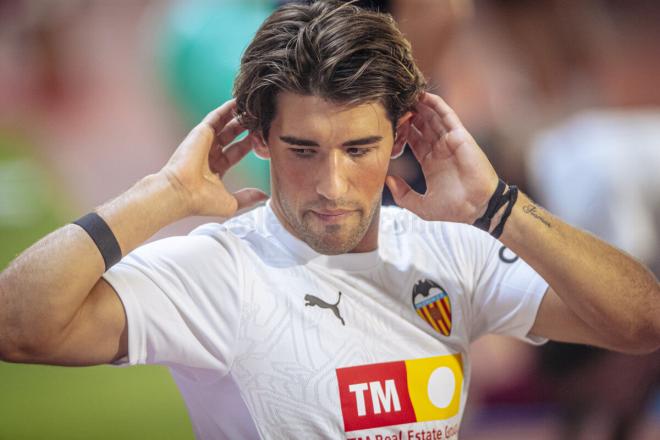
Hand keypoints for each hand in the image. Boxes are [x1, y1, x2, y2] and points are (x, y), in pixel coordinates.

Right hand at [159, 99, 267, 216]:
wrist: (183, 192)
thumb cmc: (202, 201)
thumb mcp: (231, 203)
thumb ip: (248, 198)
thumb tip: (264, 197)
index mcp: (215, 169)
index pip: (236, 152)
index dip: (249, 145)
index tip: (263, 138)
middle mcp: (209, 154)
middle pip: (231, 136)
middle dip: (246, 128)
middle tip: (261, 120)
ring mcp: (204, 142)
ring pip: (225, 124)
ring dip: (238, 116)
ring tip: (254, 107)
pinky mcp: (201, 132)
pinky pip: (216, 116)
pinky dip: (227, 108)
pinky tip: (239, 101)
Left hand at [386, 92, 498, 222]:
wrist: (476, 207)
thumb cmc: (454, 208)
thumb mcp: (420, 205)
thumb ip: (402, 194)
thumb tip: (387, 180)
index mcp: (430, 162)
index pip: (412, 141)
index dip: (400, 133)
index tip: (387, 129)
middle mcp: (440, 149)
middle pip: (420, 126)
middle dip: (407, 117)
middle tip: (393, 107)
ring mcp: (450, 141)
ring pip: (432, 118)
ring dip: (419, 106)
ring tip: (405, 95)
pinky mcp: (460, 136)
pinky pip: (447, 116)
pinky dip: (436, 104)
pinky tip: (424, 96)